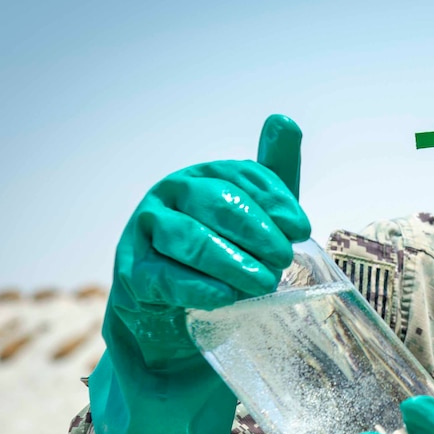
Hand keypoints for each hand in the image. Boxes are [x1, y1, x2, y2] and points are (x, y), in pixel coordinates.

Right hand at [90, 115, 310, 433]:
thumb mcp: (253, 218)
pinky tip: (226, 298)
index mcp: (204, 177)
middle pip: (214, 202)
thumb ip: (272, 177)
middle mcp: (171, 195)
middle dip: (255, 230)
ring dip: (230, 262)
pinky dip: (198, 288)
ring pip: (187, 239)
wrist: (174, 312)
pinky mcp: (132, 272)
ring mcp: (145, 231)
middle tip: (283, 259)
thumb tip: (284, 120)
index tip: (301, 229)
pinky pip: (164, 277)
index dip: (275, 202)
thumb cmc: (220, 255)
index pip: (243, 177)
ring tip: (264, 283)